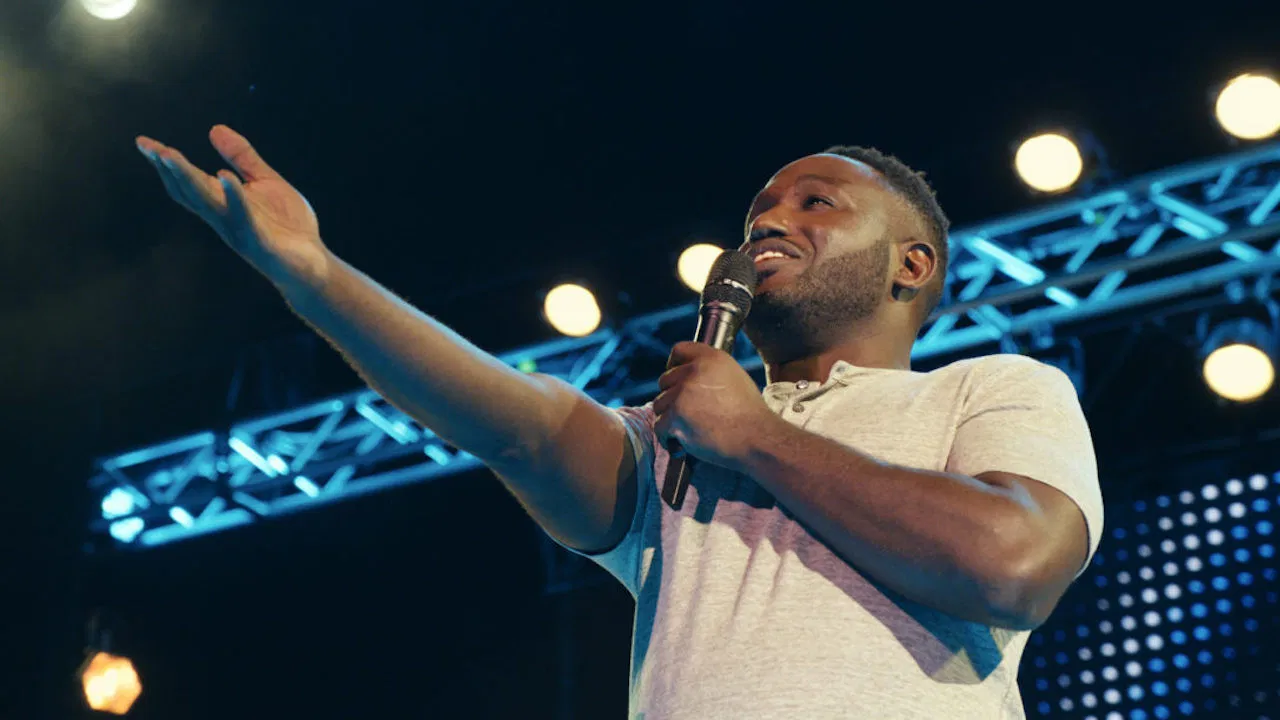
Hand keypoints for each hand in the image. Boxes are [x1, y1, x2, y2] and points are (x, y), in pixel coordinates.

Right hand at [135, 125, 329, 291]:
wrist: (313, 262)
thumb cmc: (287, 225)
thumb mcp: (265, 182)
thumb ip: (242, 157)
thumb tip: (214, 129)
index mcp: (223, 202)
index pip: (188, 182)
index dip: (165, 164)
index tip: (144, 143)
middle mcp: (224, 217)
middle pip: (189, 191)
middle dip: (168, 169)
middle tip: (148, 147)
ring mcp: (238, 230)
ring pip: (207, 203)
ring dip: (188, 179)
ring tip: (171, 155)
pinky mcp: (258, 242)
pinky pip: (242, 218)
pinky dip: (233, 198)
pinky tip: (226, 177)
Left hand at [654, 342, 776, 473]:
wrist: (757, 438)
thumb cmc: (750, 415)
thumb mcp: (735, 378)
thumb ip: (710, 372)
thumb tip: (688, 377)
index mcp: (712, 358)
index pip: (679, 350)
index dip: (674, 365)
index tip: (676, 380)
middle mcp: (695, 370)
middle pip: (665, 380)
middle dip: (672, 397)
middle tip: (688, 413)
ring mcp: (683, 392)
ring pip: (660, 404)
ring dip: (670, 418)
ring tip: (690, 429)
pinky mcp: (676, 415)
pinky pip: (659, 426)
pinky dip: (668, 437)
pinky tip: (684, 442)